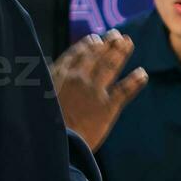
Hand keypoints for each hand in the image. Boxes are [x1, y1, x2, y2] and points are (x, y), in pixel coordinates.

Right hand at [51, 29, 147, 151]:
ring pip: (110, 66)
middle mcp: (77, 79)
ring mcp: (93, 91)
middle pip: (95, 56)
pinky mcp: (108, 106)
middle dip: (107, 44)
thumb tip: (50, 73)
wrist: (51, 145)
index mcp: (58, 76)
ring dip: (121, 52)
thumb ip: (47, 85)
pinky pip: (125, 90)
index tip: (95, 38)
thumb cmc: (40, 126)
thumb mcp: (37, 100)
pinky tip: (143, 73)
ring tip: (129, 42)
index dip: (87, 45)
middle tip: (117, 35)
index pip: (75, 55)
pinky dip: (135, 81)